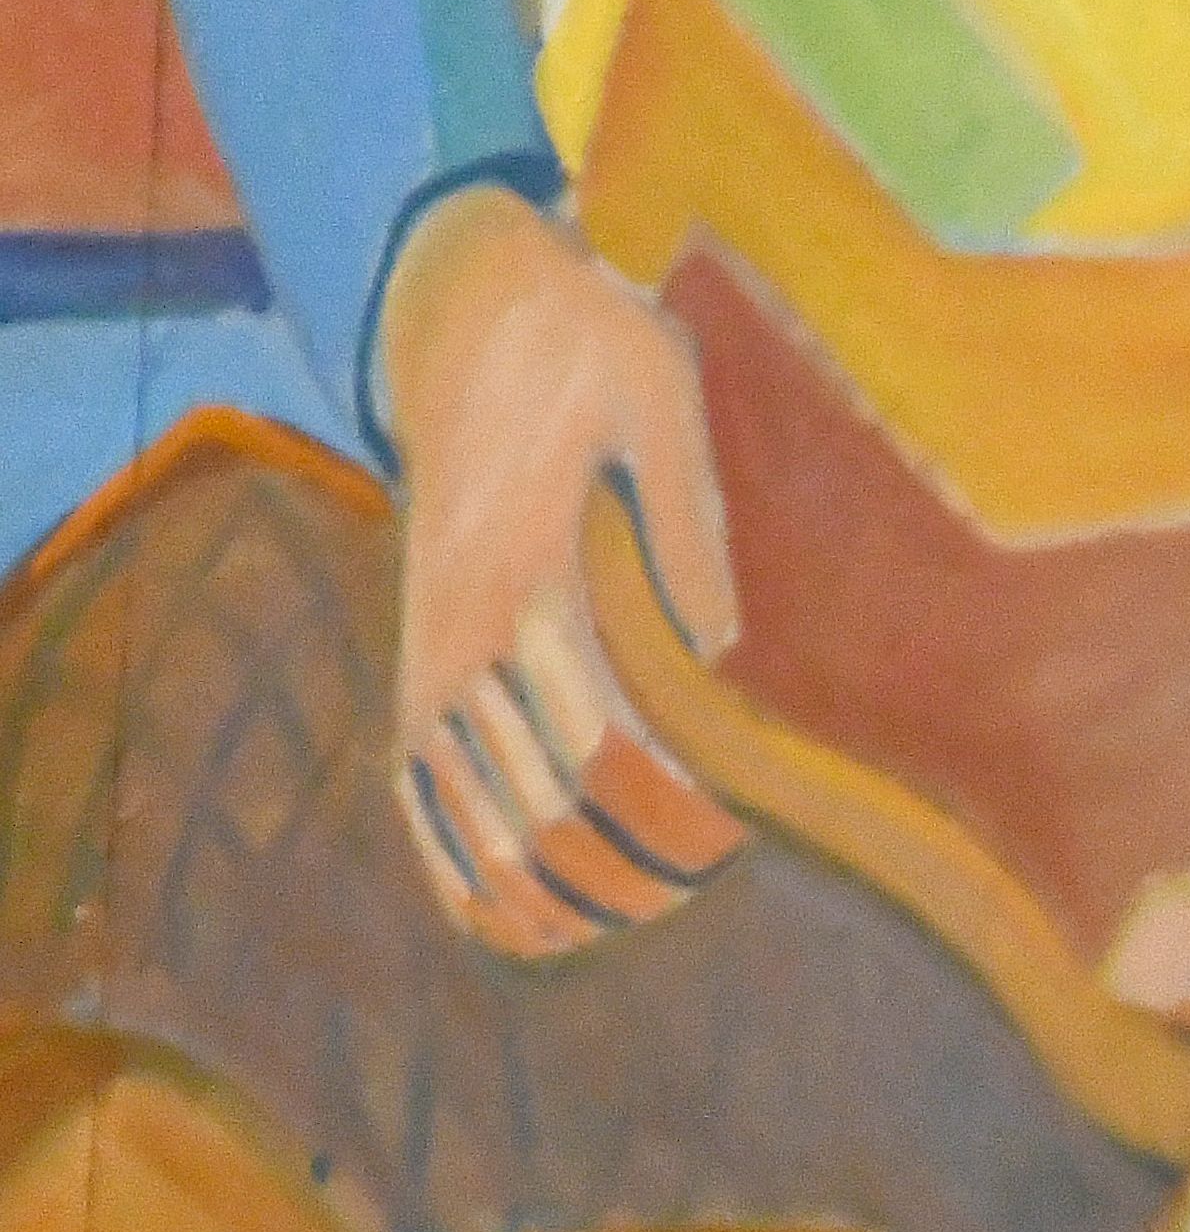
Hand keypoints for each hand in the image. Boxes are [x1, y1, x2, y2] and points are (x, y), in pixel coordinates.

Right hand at [373, 180, 750, 957]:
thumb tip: (725, 652)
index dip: (668, 814)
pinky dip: (458, 868)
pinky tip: (513, 925)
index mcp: (529, 569)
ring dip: (550, 888)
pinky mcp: (413, 660)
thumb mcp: (659, 392)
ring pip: (470, 815)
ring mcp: (425, 651)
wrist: (460, 306)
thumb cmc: (586, 343)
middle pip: (540, 800)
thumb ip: (687, 517)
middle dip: (626, 867)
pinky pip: (415, 789)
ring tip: (627, 922)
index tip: (736, 835)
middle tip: (703, 883)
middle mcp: (461, 626)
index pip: (600, 739)